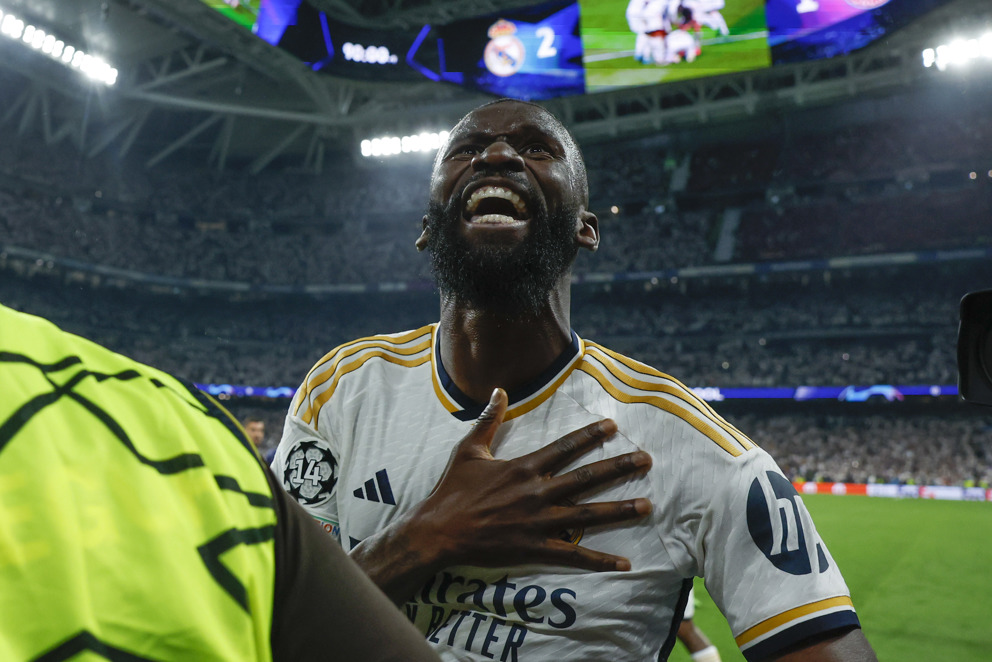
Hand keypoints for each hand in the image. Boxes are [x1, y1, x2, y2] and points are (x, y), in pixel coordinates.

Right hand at [412, 387, 652, 571]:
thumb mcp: (469, 450)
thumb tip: (498, 390)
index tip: (614, 426)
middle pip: (587, 477)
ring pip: (588, 515)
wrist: (438, 531)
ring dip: (620, 510)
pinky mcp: (536, 548)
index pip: (565, 447)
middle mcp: (537, 492)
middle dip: (619, 467)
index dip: (591, 435)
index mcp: (524, 467)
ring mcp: (539, 522)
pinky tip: (625, 563)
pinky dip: (600, 560)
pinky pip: (574, 555)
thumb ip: (489, 420)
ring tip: (648, 505)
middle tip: (647, 460)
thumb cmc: (453, 490)